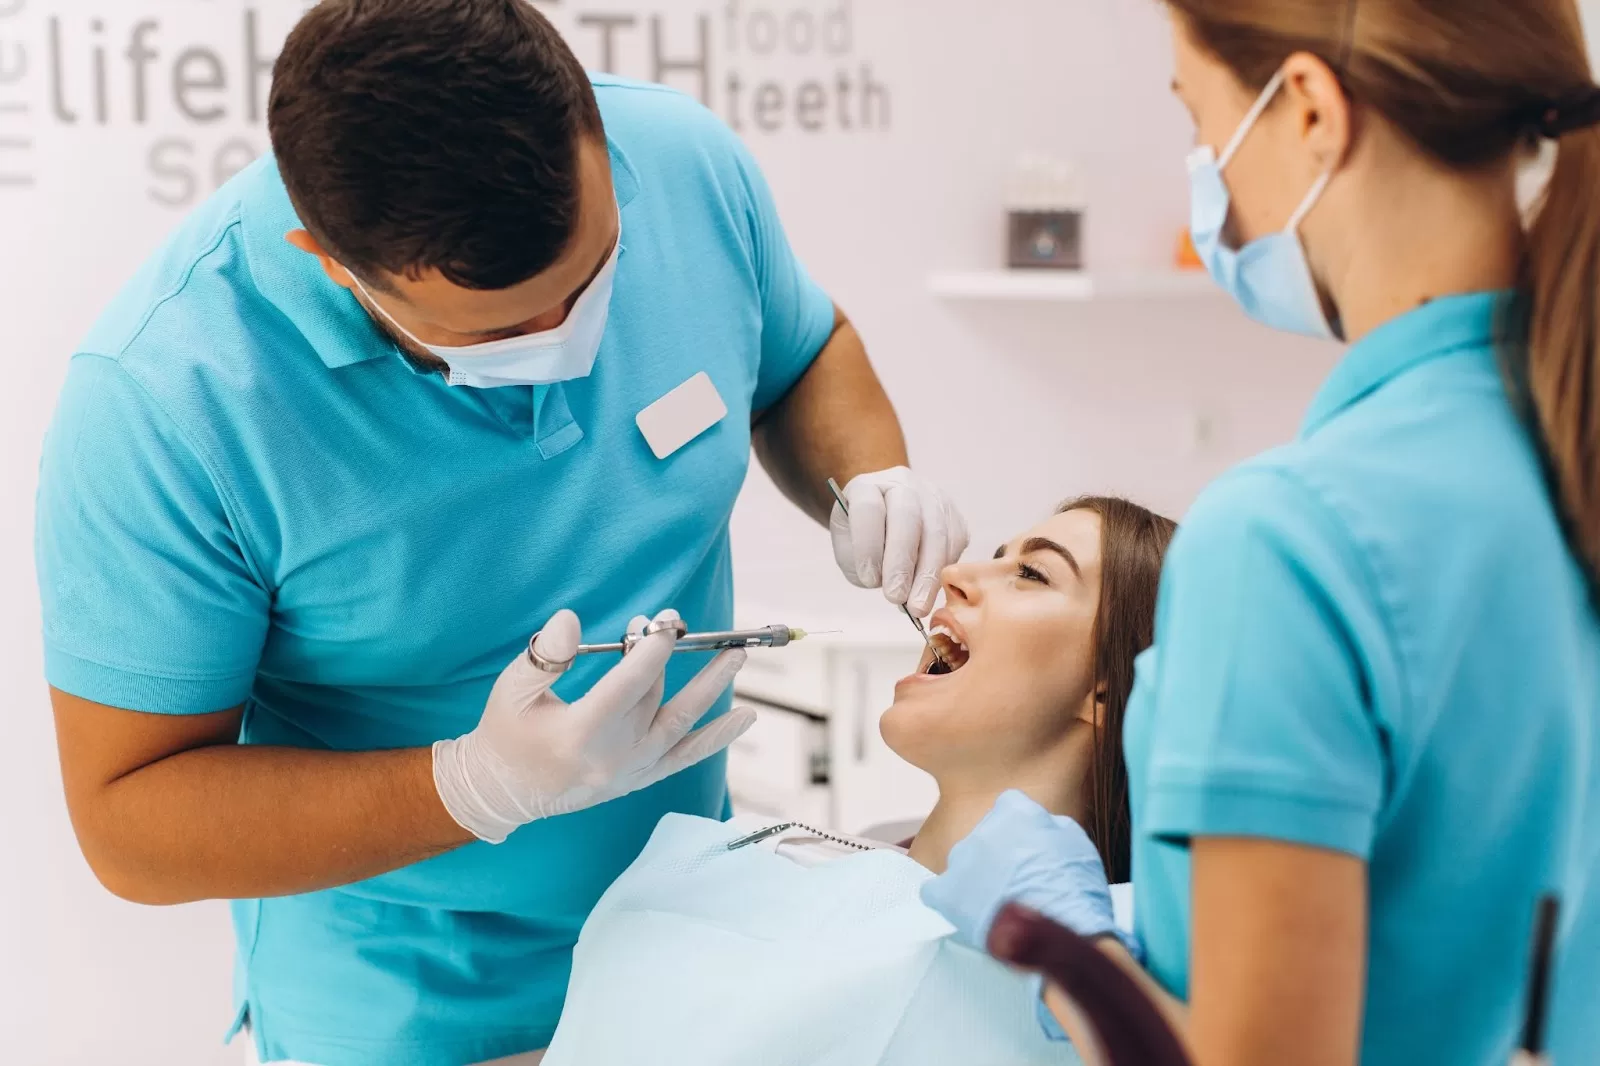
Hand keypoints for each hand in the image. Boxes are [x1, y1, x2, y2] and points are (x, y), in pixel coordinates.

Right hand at [433, 609, 754, 843]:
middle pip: (653, 696)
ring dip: (711, 688)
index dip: (650, 649)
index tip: (662, 621)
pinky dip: (715, 738)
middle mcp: (611, 758)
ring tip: (737, 656)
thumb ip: (545, 655)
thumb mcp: (512, 689)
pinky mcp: (637, 779)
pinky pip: (684, 758)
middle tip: (681, 622)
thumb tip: (572, 618)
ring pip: (679, 723)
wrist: (503, 792)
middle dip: (668, 654)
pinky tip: (745, 717)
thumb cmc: (505, 732)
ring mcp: (629, 772)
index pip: (627, 684)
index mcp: (578, 734)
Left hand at [829, 466, 968, 616]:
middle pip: (907, 517)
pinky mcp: (954, 514)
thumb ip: (862, 564)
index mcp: (867, 486)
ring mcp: (932, 496)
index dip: (868, 546)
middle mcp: (902, 484)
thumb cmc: (863, 534)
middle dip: (902, 563)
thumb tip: (898, 591)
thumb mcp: (848, 546)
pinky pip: (956, 542)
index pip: (868, 509)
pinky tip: (932, 590)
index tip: (868, 579)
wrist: (884, 513)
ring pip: (937, 532)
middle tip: (895, 596)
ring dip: (928, 575)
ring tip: (917, 606)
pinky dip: (944, 570)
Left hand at [921, 791, 1136, 959]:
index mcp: (1014, 811)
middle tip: (1020, 880)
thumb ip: (1050, 827)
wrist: (1062, 932)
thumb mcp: (1077, 842)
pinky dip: (947, 898)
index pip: (1010, 806)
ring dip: (977, 877)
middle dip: (999, 854)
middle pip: (986, 836)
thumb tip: (1040, 828)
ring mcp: (961, 861)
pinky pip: (936, 891)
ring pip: (964, 863)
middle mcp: (982, 829)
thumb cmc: (1075, 890)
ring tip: (999, 904)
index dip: (1022, 828)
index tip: (1029, 845)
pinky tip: (965, 910)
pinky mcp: (946, 893)